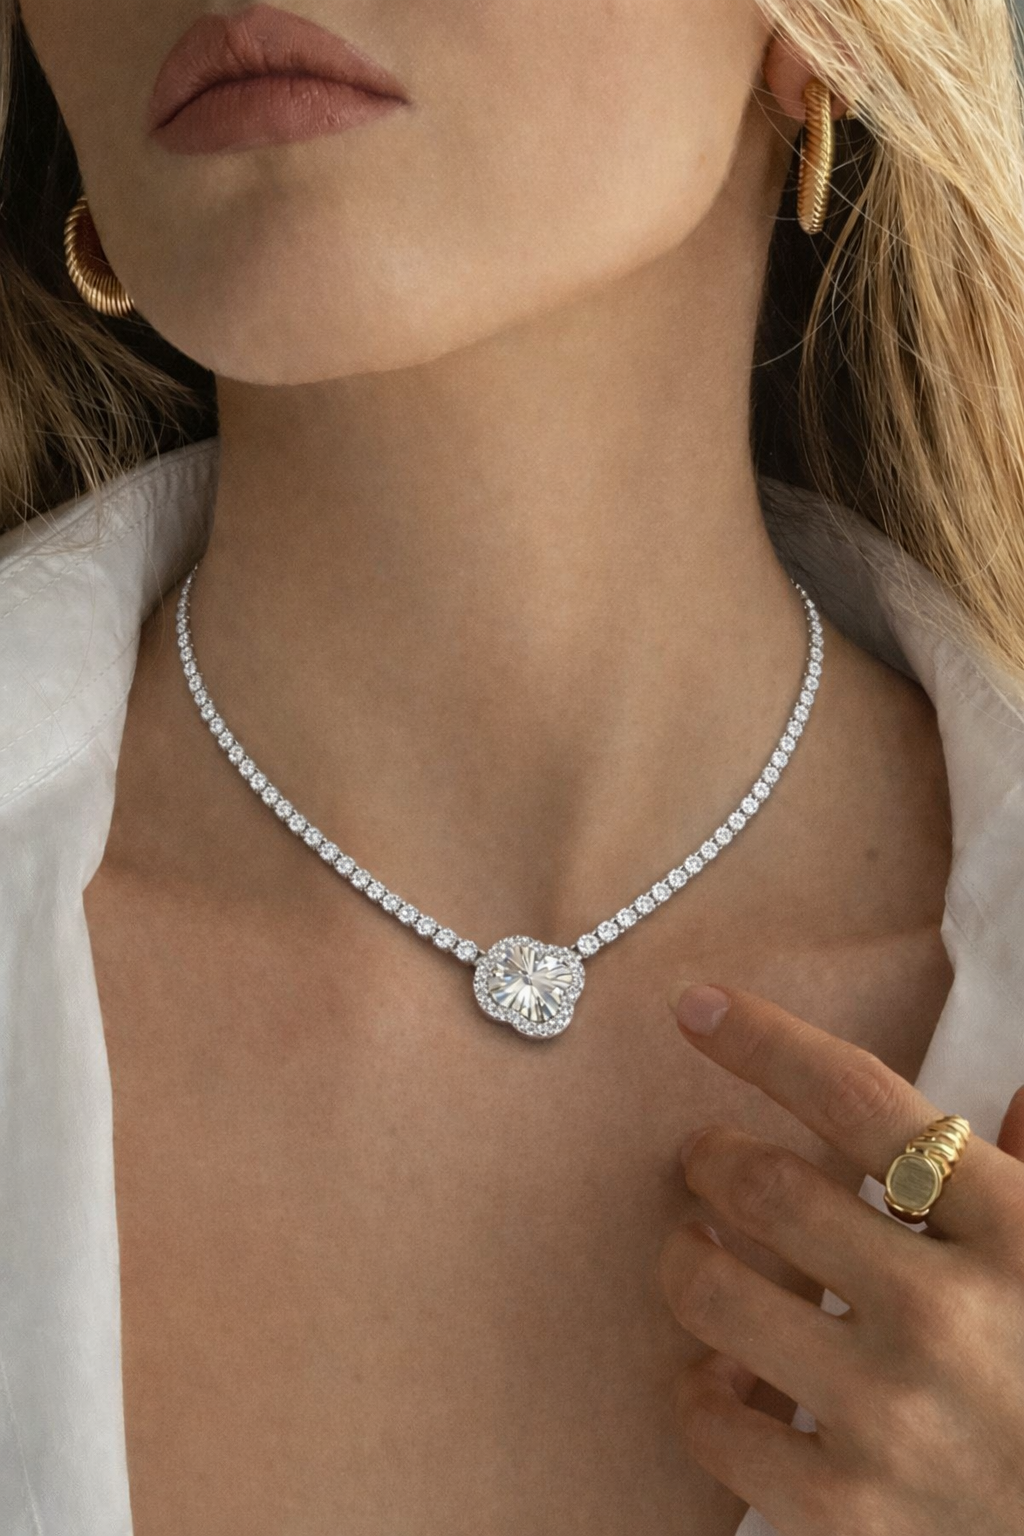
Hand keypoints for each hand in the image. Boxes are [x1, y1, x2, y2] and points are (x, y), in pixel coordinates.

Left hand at [655, 982, 1023, 1535]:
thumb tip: (1012, 1102)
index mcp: (1012, 1231)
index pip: (859, 1098)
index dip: (763, 1040)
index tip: (699, 1009)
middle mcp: (945, 1314)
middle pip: (767, 1187)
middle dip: (710, 1155)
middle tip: (704, 1157)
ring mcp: (892, 1416)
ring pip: (715, 1293)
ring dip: (688, 1257)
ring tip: (702, 1251)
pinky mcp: (850, 1511)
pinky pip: (713, 1427)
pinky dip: (697, 1389)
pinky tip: (723, 1373)